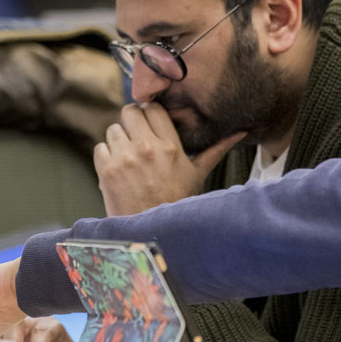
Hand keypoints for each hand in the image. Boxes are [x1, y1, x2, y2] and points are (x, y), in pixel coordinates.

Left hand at [94, 103, 244, 215]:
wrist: (154, 233)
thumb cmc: (178, 202)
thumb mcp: (198, 174)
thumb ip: (217, 149)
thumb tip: (241, 132)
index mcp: (170, 146)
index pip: (153, 108)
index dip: (149, 113)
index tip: (150, 123)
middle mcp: (147, 147)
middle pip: (129, 111)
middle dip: (131, 122)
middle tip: (136, 136)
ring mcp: (125, 158)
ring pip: (113, 129)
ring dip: (118, 140)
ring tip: (128, 157)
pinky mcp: (107, 171)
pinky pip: (100, 147)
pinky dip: (106, 156)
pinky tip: (118, 169)